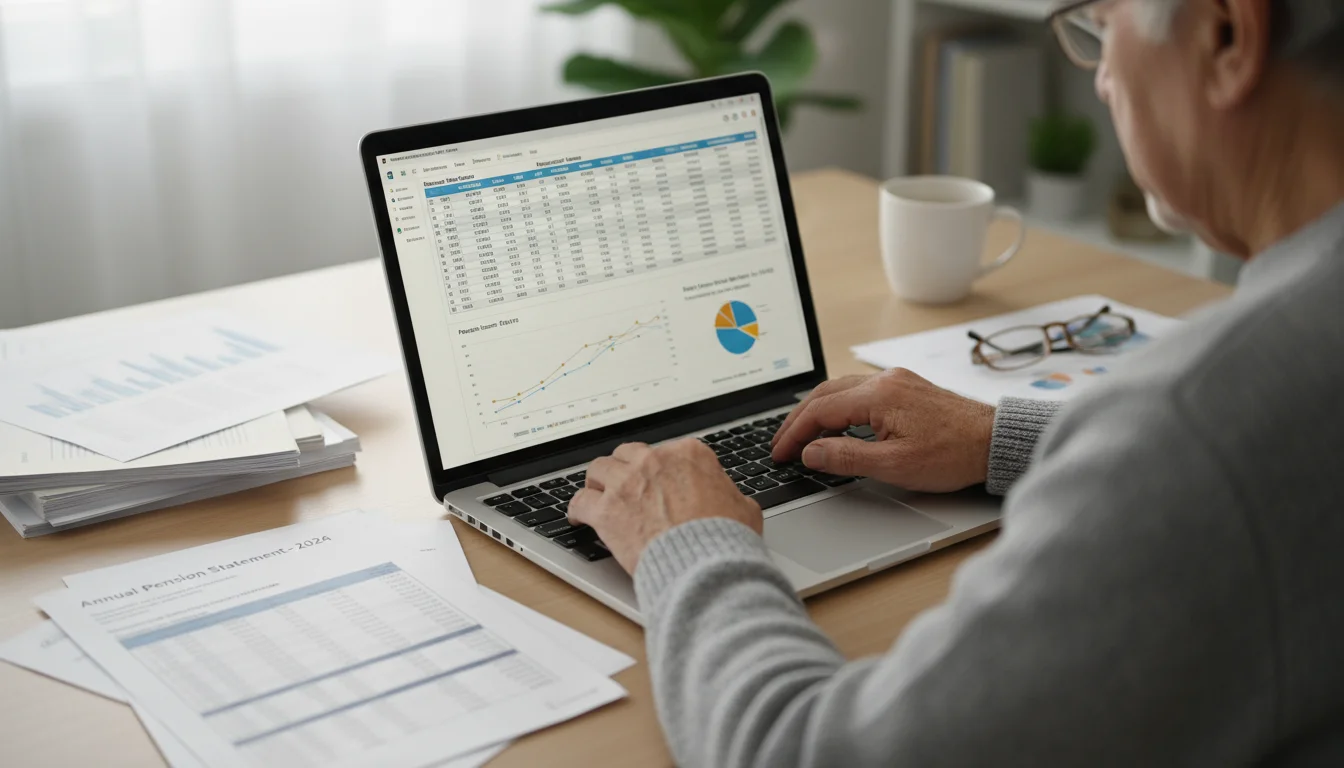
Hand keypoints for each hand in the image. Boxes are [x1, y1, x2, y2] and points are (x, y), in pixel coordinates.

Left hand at [568, 439, 762, 573]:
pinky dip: (576, 509)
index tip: (657, 481)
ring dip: (598, 482)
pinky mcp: (606, 511)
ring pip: (598, 469)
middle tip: (625, 484)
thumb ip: (730, 497)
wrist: (705, 563)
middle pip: (627, 454)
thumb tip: (734, 502)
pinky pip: (579, 501)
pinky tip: (577, 516)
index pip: (666, 452)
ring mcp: (626, 484)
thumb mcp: (743, 509)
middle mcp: (653, 461)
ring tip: (596, 494)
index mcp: (688, 454)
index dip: (659, 469)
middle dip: (625, 469)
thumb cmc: (725, 538)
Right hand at [771, 368, 994, 492]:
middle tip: (781, 444)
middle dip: (798, 420)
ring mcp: (896, 381)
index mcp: (878, 395)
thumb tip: (810, 453)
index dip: (794, 433)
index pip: (820, 410)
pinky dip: (839, 407)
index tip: (780, 453)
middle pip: (825, 394)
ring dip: (817, 412)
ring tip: (802, 436)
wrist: (995, 442)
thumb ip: (846, 457)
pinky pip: (859, 391)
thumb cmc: (954, 454)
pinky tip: (836, 425)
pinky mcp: (906, 388)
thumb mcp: (894, 465)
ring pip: (841, 390)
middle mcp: (884, 380)